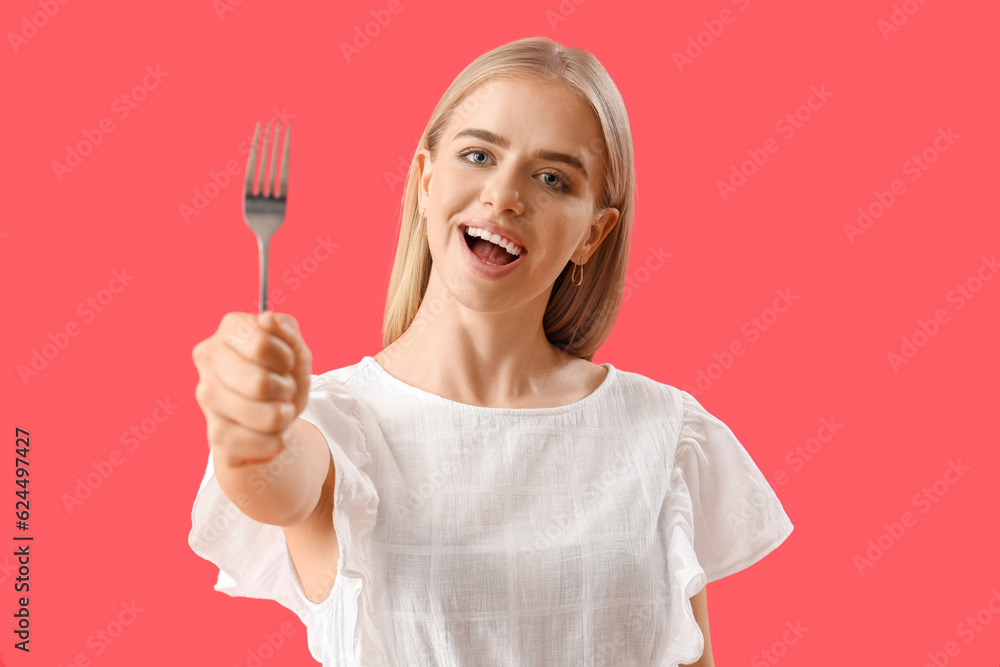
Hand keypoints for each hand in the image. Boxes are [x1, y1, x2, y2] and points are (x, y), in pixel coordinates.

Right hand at [192, 311, 311, 466]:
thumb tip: (268, 318)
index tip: (285, 364)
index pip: (261, 344)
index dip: (286, 359)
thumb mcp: (296, 352)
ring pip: (268, 417)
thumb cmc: (282, 378)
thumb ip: (288, 331)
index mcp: (227, 331)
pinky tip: (267, 432)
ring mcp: (207, 399)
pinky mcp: (216, 436)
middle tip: (282, 389)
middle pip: (260, 384)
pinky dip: (279, 439)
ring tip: (277, 411)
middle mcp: (208, 362)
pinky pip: (268, 443)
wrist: (273, 421)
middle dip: (286, 390)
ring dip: (285, 415)